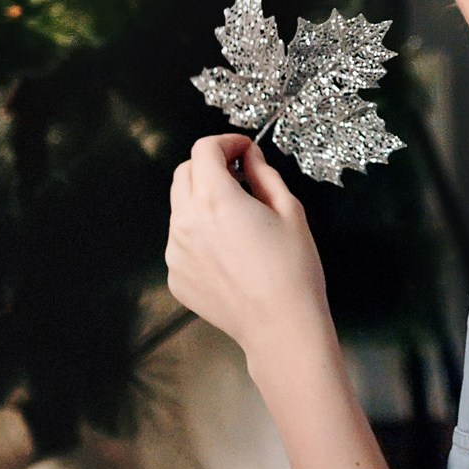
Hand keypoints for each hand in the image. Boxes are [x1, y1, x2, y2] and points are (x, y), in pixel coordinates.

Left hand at [166, 135, 333, 360]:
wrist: (280, 327)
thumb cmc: (292, 270)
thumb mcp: (289, 211)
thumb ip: (264, 174)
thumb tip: (250, 156)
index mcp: (214, 199)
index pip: (203, 149)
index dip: (225, 142)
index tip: (243, 149)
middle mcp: (185, 222)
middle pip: (184, 173)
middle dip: (209, 166)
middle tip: (238, 176)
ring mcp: (176, 252)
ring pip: (179, 208)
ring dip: (201, 201)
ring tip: (235, 219)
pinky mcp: (176, 277)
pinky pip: (181, 242)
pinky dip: (198, 235)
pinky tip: (228, 253)